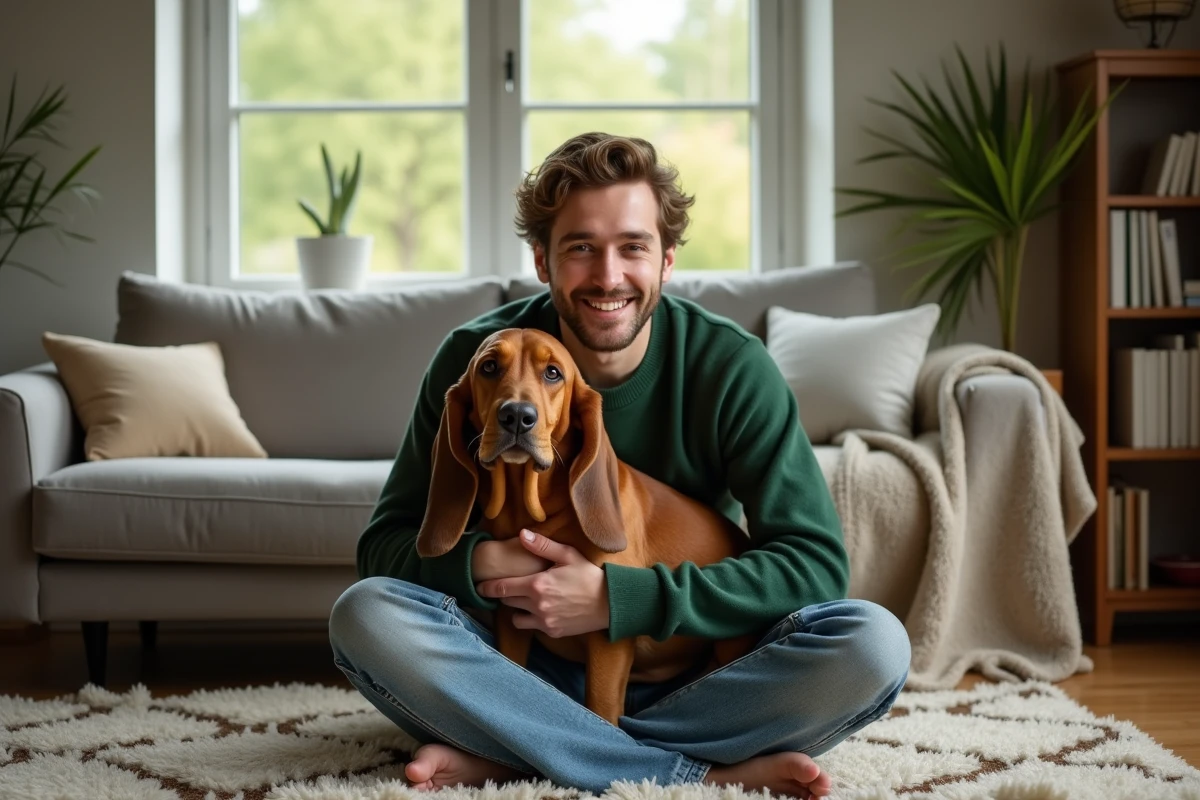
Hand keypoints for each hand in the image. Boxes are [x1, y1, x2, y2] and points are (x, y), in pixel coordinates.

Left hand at [475, 530, 609, 637]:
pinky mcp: (552, 631)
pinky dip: (532, 619)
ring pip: (516, 618)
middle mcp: (537, 605)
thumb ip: (542, 546)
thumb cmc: (589, 575)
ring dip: (516, 609)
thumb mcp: (567, 555)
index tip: (478, 587)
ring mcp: (544, 621)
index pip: (502, 588)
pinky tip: (541, 610)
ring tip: (525, 601)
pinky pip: (532, 627)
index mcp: (537, 584)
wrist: (610, 603)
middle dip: (506, 594)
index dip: (487, 588)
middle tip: (511, 587)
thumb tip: (522, 534)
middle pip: (507, 601)